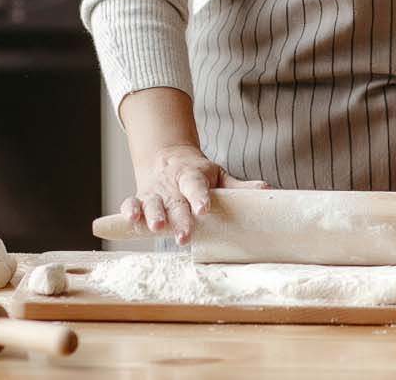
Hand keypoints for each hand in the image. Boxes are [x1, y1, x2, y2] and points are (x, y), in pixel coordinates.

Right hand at [122, 143, 267, 242]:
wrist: (167, 159)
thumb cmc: (199, 174)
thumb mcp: (218, 176)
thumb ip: (238, 186)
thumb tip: (266, 189)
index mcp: (192, 175)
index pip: (196, 185)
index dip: (200, 197)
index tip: (204, 209)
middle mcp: (172, 184)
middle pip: (175, 201)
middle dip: (178, 218)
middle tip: (184, 236)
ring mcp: (155, 192)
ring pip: (152, 202)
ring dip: (153, 215)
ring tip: (156, 228)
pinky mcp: (140, 198)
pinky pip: (131, 203)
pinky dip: (129, 211)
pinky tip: (131, 221)